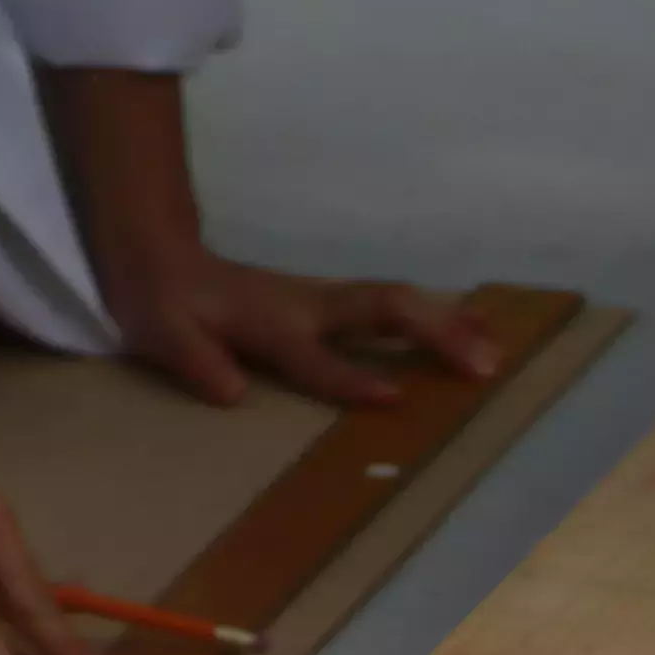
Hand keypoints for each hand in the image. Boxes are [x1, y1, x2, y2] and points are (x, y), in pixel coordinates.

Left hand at [103, 246, 499, 412]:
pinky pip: (390, 305)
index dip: (350, 377)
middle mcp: (307, 306)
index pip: (316, 355)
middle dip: (434, 335)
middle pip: (383, 309)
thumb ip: (196, 362)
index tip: (395, 398)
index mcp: (269, 322)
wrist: (158, 256)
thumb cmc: (162, 306)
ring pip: (395, 302)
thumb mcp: (163, 336)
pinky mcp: (330, 302)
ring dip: (446, 324)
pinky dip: (434, 316)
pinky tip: (472, 329)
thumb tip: (234, 392)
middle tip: (484, 368)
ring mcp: (322, 299)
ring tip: (496, 352)